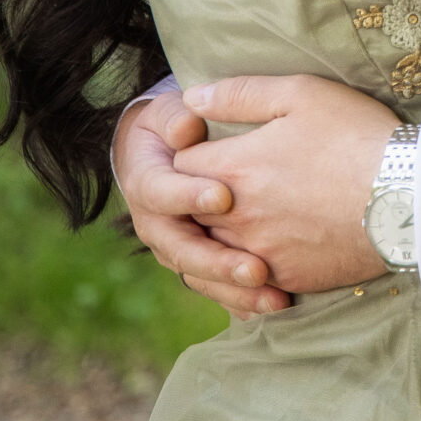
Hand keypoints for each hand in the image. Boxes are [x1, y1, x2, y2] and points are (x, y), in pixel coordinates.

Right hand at [112, 89, 289, 315]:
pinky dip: (244, 303)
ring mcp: (177, 250)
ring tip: (275, 299)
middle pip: (183, 250)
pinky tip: (274, 308)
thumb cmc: (175, 127)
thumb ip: (176, 117)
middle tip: (256, 269)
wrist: (163, 155)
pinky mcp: (199, 265)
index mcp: (146, 183)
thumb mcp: (169, 112)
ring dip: (236, 292)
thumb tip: (188, 128)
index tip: (223, 196)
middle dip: (219, 262)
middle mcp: (157, 225)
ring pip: (201, 279)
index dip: (188, 195)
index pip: (161, 192)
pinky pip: (218, 291)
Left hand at [173, 75, 399, 294]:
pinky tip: (272, 247)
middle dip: (199, 197)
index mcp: (234, 168)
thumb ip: (239, 93)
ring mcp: (260, 252)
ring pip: (215, 248)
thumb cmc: (357, 136)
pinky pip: (249, 278)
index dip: (192, 155)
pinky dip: (250, 264)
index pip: (180, 166)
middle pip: (191, 212)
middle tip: (226, 184)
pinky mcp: (287, 277)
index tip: (212, 150)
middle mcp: (237, 216)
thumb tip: (192, 97)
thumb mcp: (301, 94)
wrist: (410, 195)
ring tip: (248, 216)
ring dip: (222, 233)